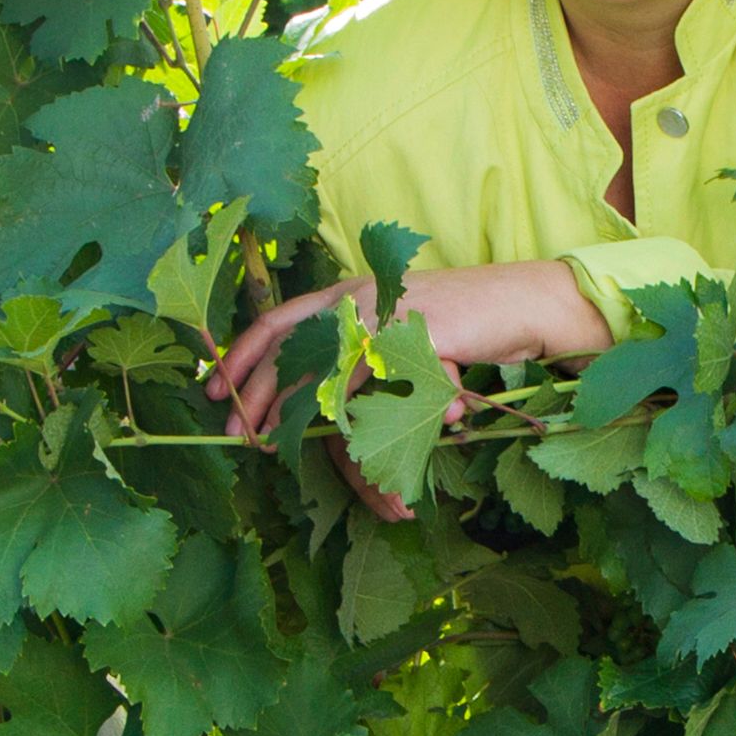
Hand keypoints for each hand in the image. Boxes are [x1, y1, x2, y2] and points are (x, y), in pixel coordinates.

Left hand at [205, 261, 614, 452]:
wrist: (520, 304)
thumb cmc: (463, 324)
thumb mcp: (400, 335)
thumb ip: (362, 358)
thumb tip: (324, 402)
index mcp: (349, 292)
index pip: (279, 319)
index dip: (243, 353)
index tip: (216, 389)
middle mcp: (358, 296)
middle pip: (289, 344)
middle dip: (256, 392)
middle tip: (236, 432)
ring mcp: (385, 311)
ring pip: (321, 367)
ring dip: (295, 410)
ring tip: (276, 443)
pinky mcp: (413, 332)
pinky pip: (370, 379)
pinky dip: (352, 412)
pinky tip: (336, 438)